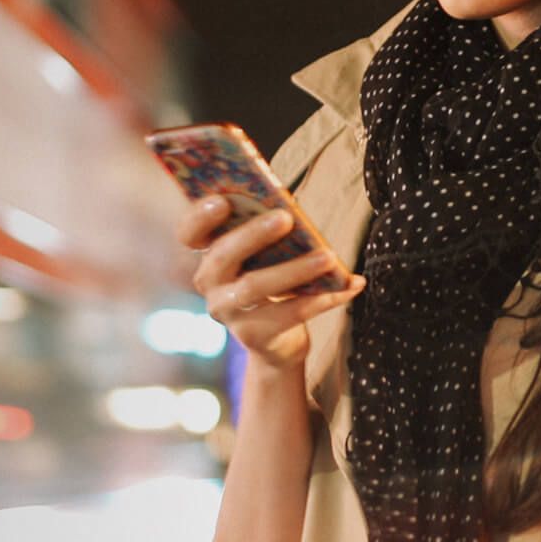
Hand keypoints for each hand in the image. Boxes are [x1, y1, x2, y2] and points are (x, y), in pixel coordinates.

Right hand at [177, 196, 364, 371]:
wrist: (276, 341)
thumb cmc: (272, 280)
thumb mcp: (266, 255)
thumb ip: (268, 232)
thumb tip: (294, 210)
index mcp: (209, 255)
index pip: (190, 234)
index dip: (199, 216)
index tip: (221, 200)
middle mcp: (210, 284)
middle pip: (223, 256)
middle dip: (253, 235)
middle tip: (285, 217)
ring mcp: (228, 312)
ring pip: (256, 286)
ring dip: (295, 269)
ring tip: (328, 256)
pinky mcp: (253, 336)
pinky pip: (290, 313)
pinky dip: (324, 297)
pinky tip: (350, 285)